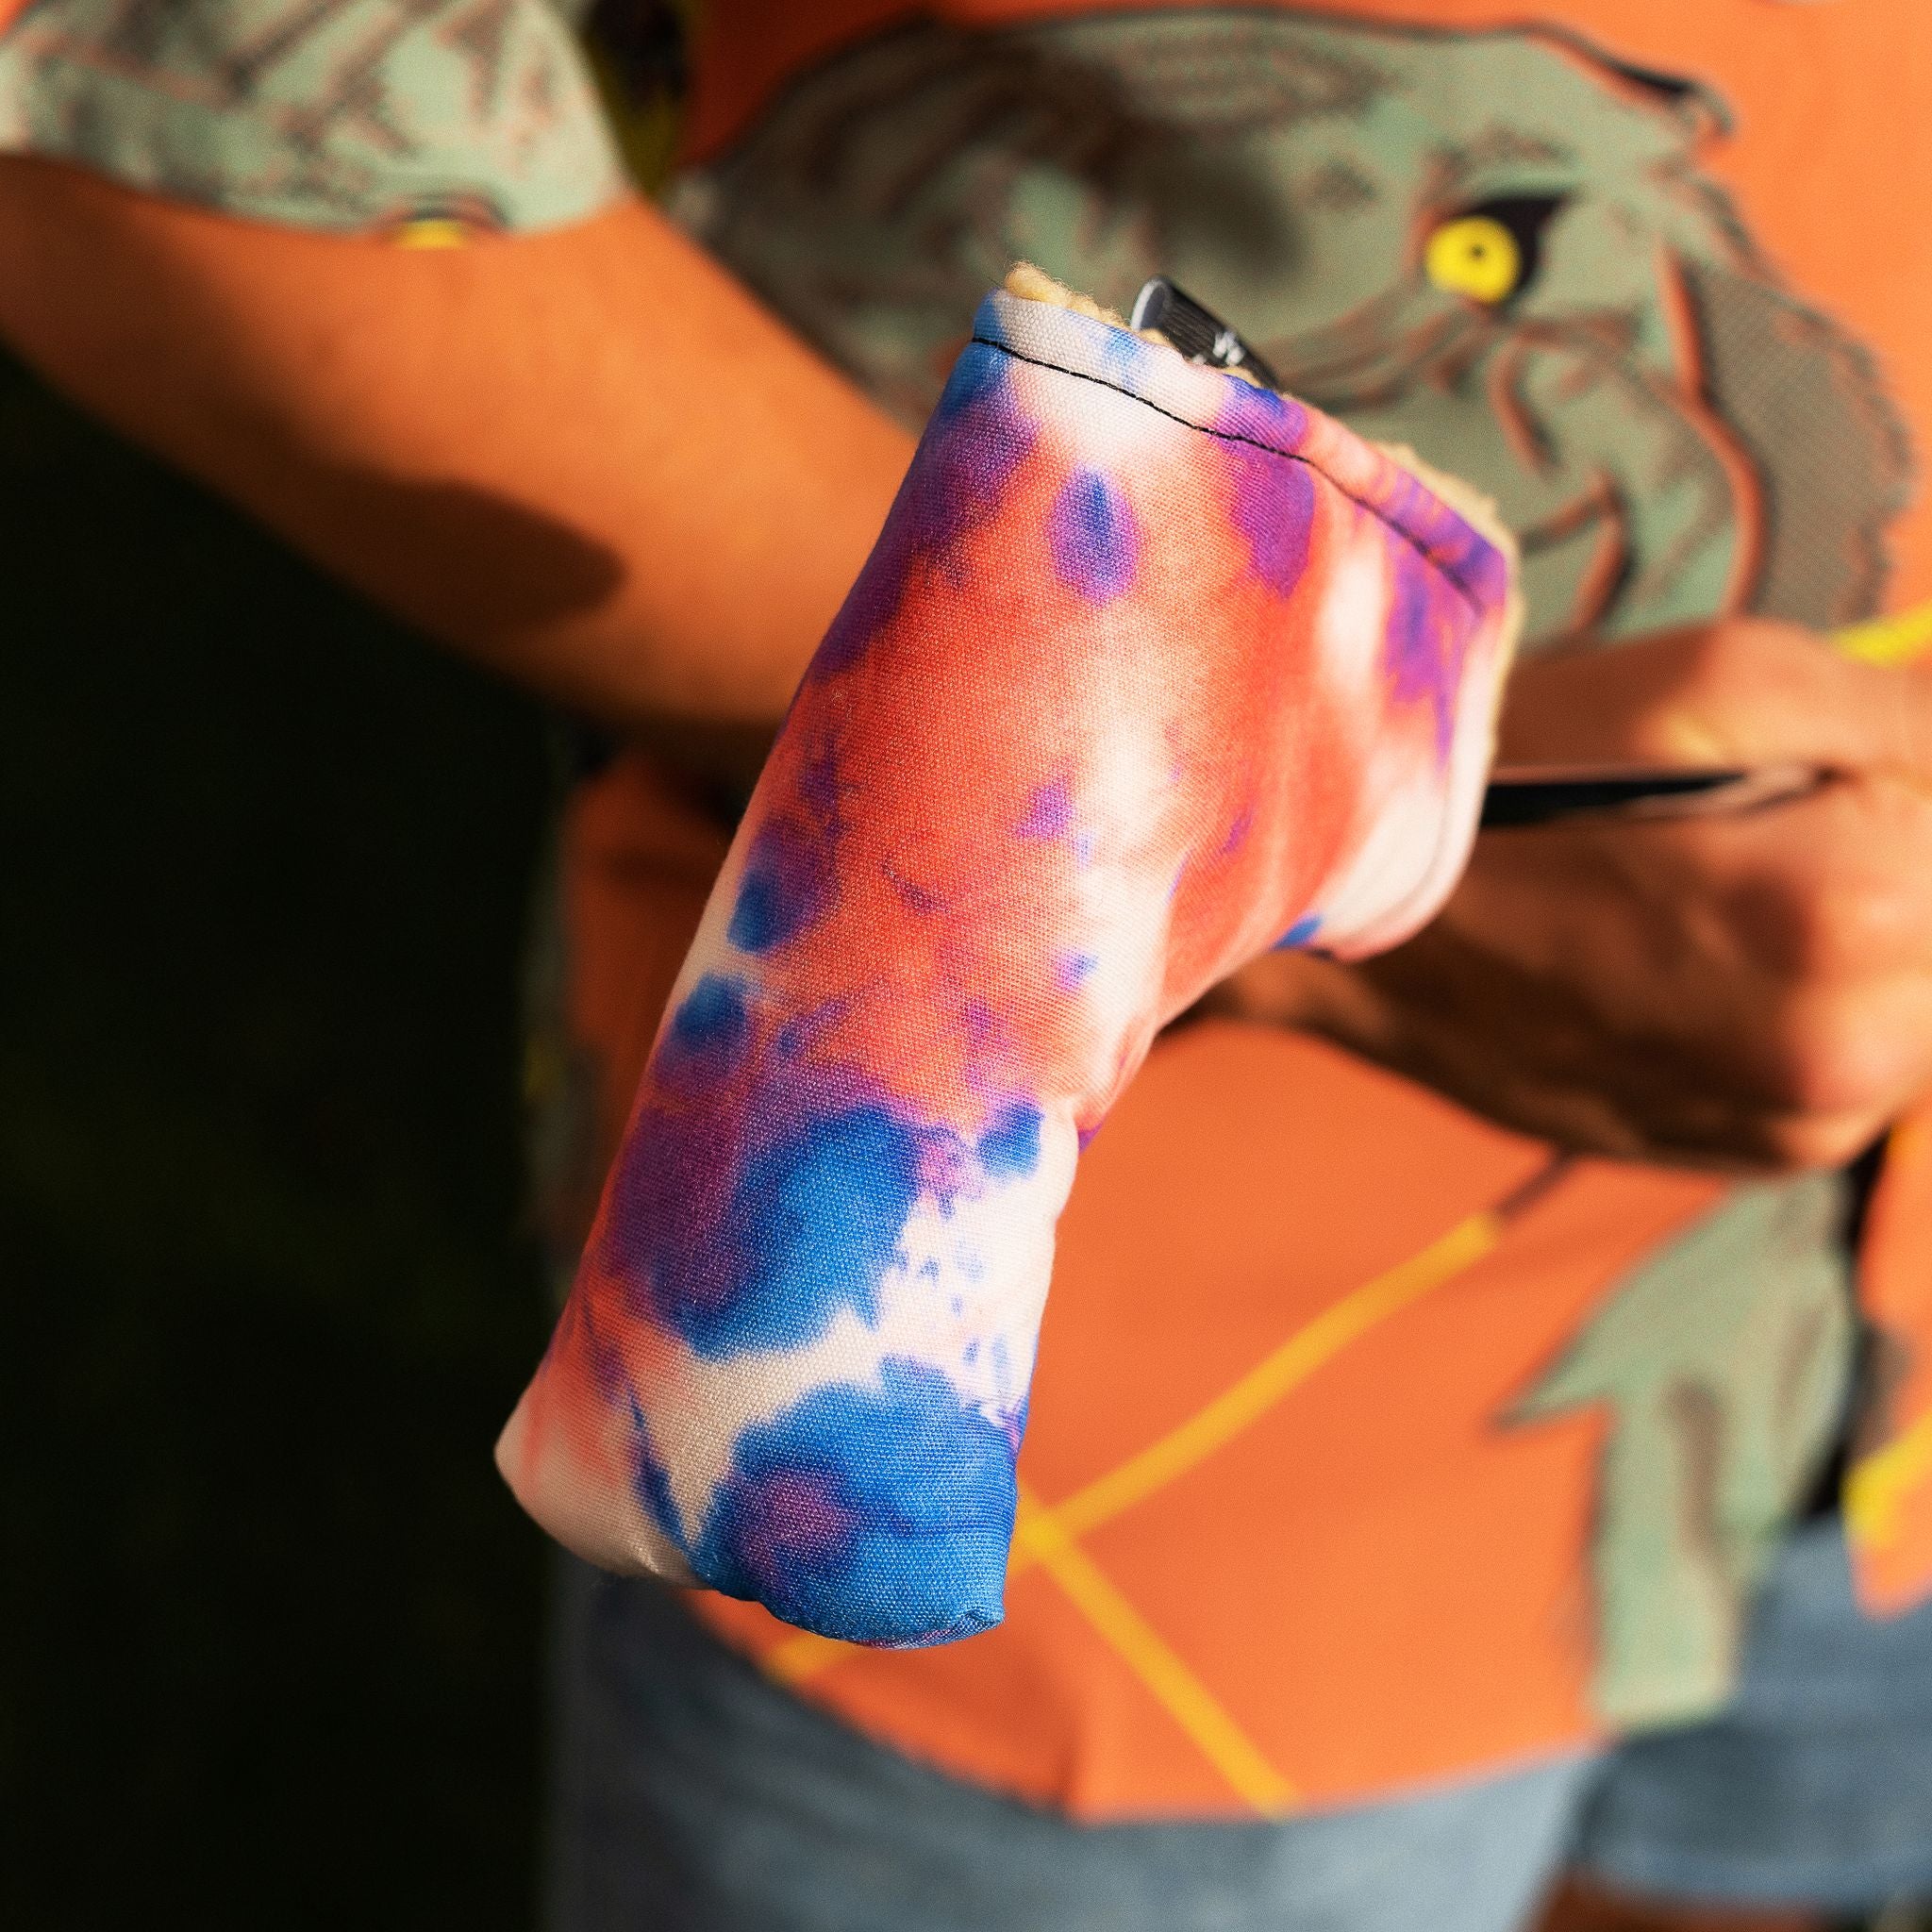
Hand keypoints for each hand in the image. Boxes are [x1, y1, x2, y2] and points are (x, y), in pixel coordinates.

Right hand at [1215, 620, 1931, 1169]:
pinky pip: (1856, 1075)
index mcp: (1844, 914)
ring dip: (1876, 945)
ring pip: (1923, 1013)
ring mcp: (1788, 1125)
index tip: (1822, 780)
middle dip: (1900, 863)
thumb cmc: (1528, 765)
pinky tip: (1713, 957)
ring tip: (1734, 887)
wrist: (1354, 904)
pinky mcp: (1746, 1157)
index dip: (1912, 783)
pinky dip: (1819, 1009)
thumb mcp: (1725, 677)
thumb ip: (1909, 720)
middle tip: (1771, 820)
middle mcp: (1835, 1056)